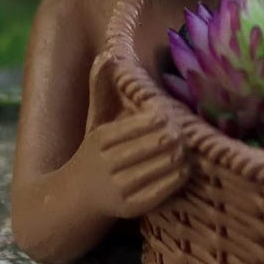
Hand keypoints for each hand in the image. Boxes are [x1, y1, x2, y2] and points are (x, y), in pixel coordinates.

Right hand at [83, 50, 189, 218]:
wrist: (75, 199)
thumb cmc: (94, 154)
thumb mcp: (96, 122)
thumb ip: (102, 90)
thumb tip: (108, 54)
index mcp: (100, 140)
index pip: (137, 125)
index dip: (159, 119)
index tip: (170, 114)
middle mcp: (107, 165)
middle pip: (152, 145)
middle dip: (173, 136)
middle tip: (185, 130)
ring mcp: (119, 189)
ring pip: (159, 167)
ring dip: (179, 155)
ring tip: (188, 147)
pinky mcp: (130, 209)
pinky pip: (161, 191)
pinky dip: (176, 178)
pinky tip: (185, 169)